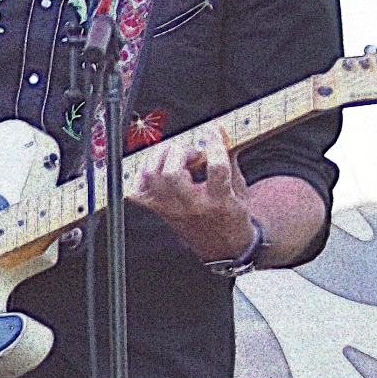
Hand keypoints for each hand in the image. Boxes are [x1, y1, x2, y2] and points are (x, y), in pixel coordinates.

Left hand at [130, 123, 254, 261]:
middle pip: (171, 174)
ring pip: (151, 178)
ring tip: (173, 154)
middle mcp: (191, 207)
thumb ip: (230, 160)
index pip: (216, 170)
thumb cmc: (232, 217)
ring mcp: (171, 210)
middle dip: (179, 152)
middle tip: (189, 150)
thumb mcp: (239, 189)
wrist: (224, 247)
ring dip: (159, 158)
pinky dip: (141, 175)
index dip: (213, 145)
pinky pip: (137, 192)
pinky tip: (155, 168)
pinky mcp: (159, 212)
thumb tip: (221, 134)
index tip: (212, 130)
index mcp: (219, 202)